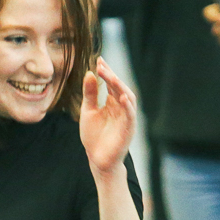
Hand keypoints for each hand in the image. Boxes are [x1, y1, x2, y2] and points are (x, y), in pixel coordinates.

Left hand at [78, 56, 135, 176]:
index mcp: (113, 103)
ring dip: (121, 87)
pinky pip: (131, 116)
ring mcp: (126, 118)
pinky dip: (128, 106)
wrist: (97, 159)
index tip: (98, 60)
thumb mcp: (88, 111)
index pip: (112, 84)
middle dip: (112, 76)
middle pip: (120, 88)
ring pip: (129, 98)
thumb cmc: (94, 136)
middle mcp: (122, 108)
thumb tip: (89, 73)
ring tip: (112, 77)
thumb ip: (90, 94)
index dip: (106, 72)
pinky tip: (122, 97)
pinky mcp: (128, 130)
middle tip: (102, 65)